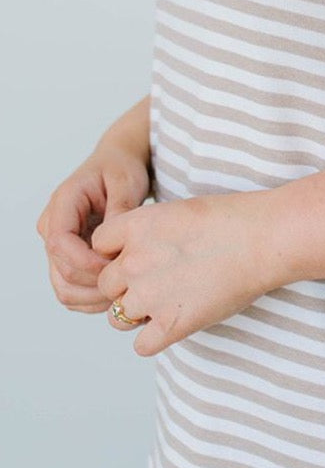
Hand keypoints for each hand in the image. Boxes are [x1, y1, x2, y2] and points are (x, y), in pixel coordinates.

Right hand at [37, 144, 151, 314]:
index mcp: (62, 204)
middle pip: (61, 272)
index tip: (116, 264)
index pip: (59, 243)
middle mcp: (52, 228)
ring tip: (125, 291)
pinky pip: (73, 291)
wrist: (117, 167)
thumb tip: (113, 245)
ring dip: (94, 298)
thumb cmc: (121, 169)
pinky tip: (118, 292)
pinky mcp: (67, 260)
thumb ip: (119, 210)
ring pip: (64, 289)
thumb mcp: (126, 181)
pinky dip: (93, 300)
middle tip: (129, 283)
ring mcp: (58, 247)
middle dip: (95, 284)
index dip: (86, 262)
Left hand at [91, 191, 272, 356]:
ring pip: (117, 317)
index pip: (99, 245)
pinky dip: (154, 339)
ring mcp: (149, 296)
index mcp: (135, 227)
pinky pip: (141, 345)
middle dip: (127, 285)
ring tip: (169, 302)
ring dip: (137, 313)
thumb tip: (135, 252)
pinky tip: (174, 324)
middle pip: (105, 284)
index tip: (144, 252)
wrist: (263, 238)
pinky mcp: (170, 325)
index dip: (118, 250)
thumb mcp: (177, 211)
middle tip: (162, 279)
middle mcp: (133, 262)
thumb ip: (147, 232)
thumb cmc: (230, 219)